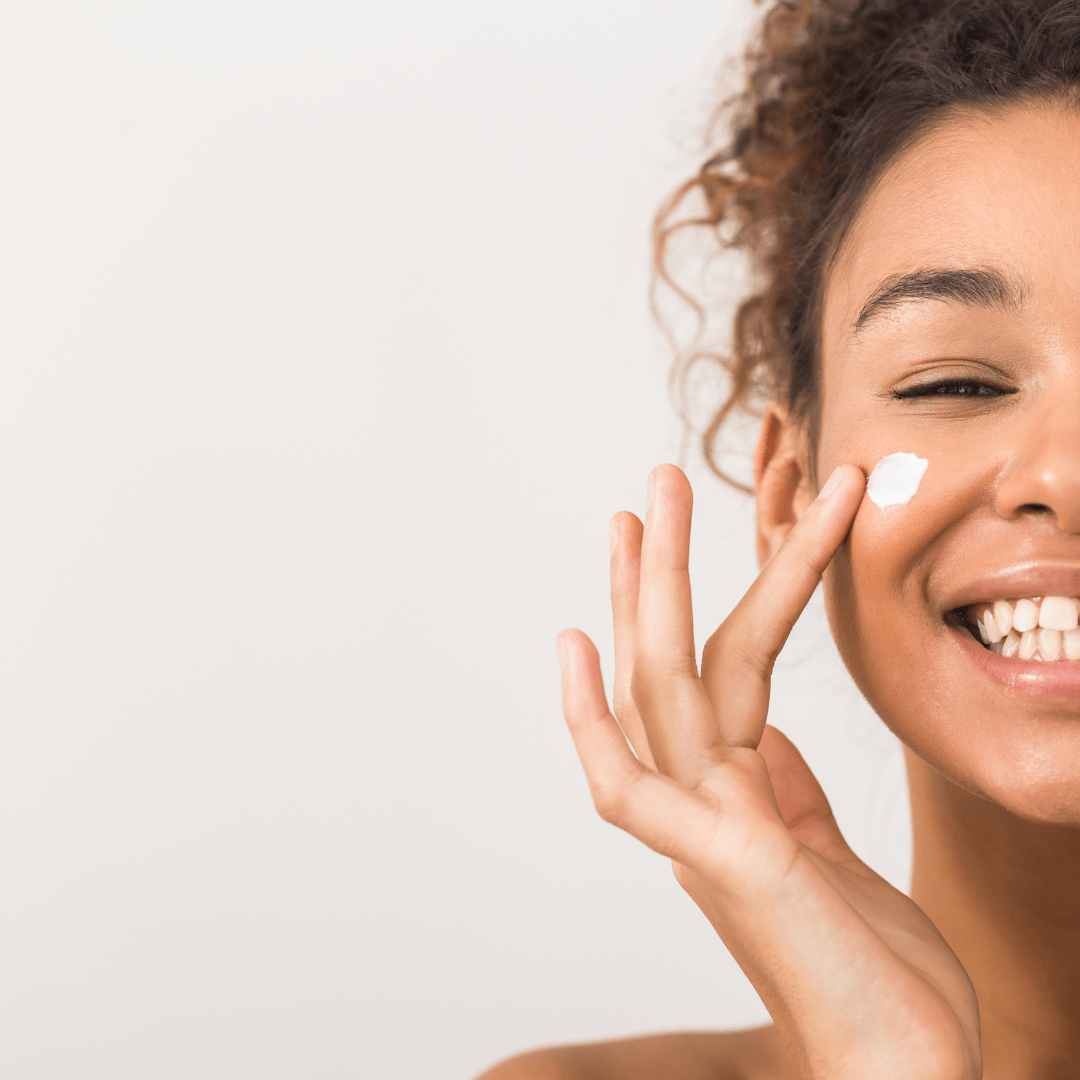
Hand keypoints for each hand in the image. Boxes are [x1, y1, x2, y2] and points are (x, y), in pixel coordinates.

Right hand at [557, 464, 980, 1079]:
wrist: (904, 1074)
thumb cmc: (879, 977)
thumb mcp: (834, 859)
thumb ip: (792, 797)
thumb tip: (771, 739)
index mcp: (738, 796)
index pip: (704, 676)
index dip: (680, 606)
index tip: (654, 544)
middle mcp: (707, 802)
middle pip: (671, 664)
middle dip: (660, 571)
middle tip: (649, 488)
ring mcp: (705, 828)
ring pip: (661, 691)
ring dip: (650, 595)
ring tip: (643, 509)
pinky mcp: (719, 858)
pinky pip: (630, 783)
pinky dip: (591, 719)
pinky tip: (577, 647)